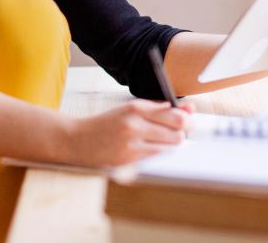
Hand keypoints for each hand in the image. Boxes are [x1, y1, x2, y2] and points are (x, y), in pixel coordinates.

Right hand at [64, 99, 193, 166]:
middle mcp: (134, 123)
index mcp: (135, 107)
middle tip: (181, 131)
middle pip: (177, 129)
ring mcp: (131, 143)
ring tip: (165, 140)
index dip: (187, 117)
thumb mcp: (129, 109)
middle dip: (184, 131)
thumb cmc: (106, 123)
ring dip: (174, 143)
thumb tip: (186, 109)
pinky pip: (158, 156)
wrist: (77, 140)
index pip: (174, 113)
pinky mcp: (129, 159)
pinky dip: (161, 152)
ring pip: (171, 145)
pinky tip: (154, 148)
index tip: (189, 119)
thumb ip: (157, 108)